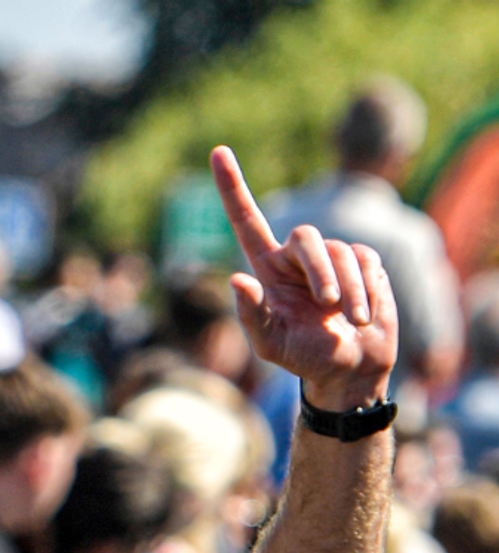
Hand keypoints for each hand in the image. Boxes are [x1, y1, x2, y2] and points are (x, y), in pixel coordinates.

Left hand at [211, 146, 397, 410]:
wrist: (351, 367)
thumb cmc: (304, 357)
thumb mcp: (272, 345)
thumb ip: (252, 316)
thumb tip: (235, 280)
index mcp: (267, 270)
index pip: (247, 221)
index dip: (232, 187)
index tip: (218, 152)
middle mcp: (296, 257)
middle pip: (306, 237)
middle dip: (320, 270)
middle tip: (328, 305)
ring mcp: (331, 256)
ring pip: (339, 252)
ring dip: (347, 292)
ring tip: (350, 321)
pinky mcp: (364, 260)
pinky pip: (365, 262)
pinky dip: (366, 291)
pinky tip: (363, 315)